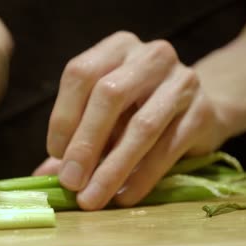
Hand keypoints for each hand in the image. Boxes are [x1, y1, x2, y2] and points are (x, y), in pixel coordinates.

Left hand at [46, 31, 230, 209]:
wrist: (199, 107)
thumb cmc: (142, 108)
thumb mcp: (108, 114)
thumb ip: (76, 138)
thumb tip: (42, 176)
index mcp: (118, 47)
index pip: (81, 73)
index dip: (63, 116)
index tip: (55, 154)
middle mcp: (151, 56)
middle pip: (109, 95)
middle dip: (85, 143)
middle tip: (70, 182)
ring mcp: (182, 81)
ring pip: (142, 126)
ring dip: (112, 168)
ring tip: (92, 198)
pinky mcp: (203, 112)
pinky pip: (168, 148)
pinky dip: (142, 177)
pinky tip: (125, 197)